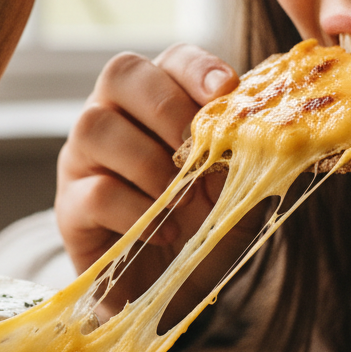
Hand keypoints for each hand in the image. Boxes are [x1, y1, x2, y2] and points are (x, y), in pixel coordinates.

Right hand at [55, 44, 253, 319]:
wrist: (172, 291)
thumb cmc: (203, 228)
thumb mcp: (239, 190)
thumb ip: (251, 159)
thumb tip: (280, 134)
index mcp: (157, 102)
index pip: (170, 60)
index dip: (196, 68)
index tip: (227, 90)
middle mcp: (112, 116)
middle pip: (121, 74)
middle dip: (168, 109)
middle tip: (199, 152)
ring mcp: (83, 159)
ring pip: (96, 127)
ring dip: (150, 163)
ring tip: (182, 201)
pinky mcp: (70, 207)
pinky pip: (96, 191)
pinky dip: (138, 212)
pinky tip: (164, 232)